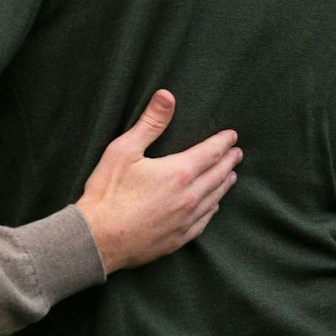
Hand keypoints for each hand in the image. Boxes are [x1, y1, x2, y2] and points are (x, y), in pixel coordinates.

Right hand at [73, 90, 239, 272]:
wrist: (98, 239)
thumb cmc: (108, 193)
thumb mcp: (124, 150)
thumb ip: (150, 123)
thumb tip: (167, 96)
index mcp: (179, 172)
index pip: (211, 152)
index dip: (223, 142)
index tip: (232, 136)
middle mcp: (190, 196)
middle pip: (218, 175)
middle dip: (229, 161)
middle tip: (237, 153)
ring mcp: (186, 220)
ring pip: (215, 198)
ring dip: (224, 184)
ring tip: (230, 175)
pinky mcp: (179, 238)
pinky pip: (204, 220)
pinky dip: (212, 208)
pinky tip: (213, 205)